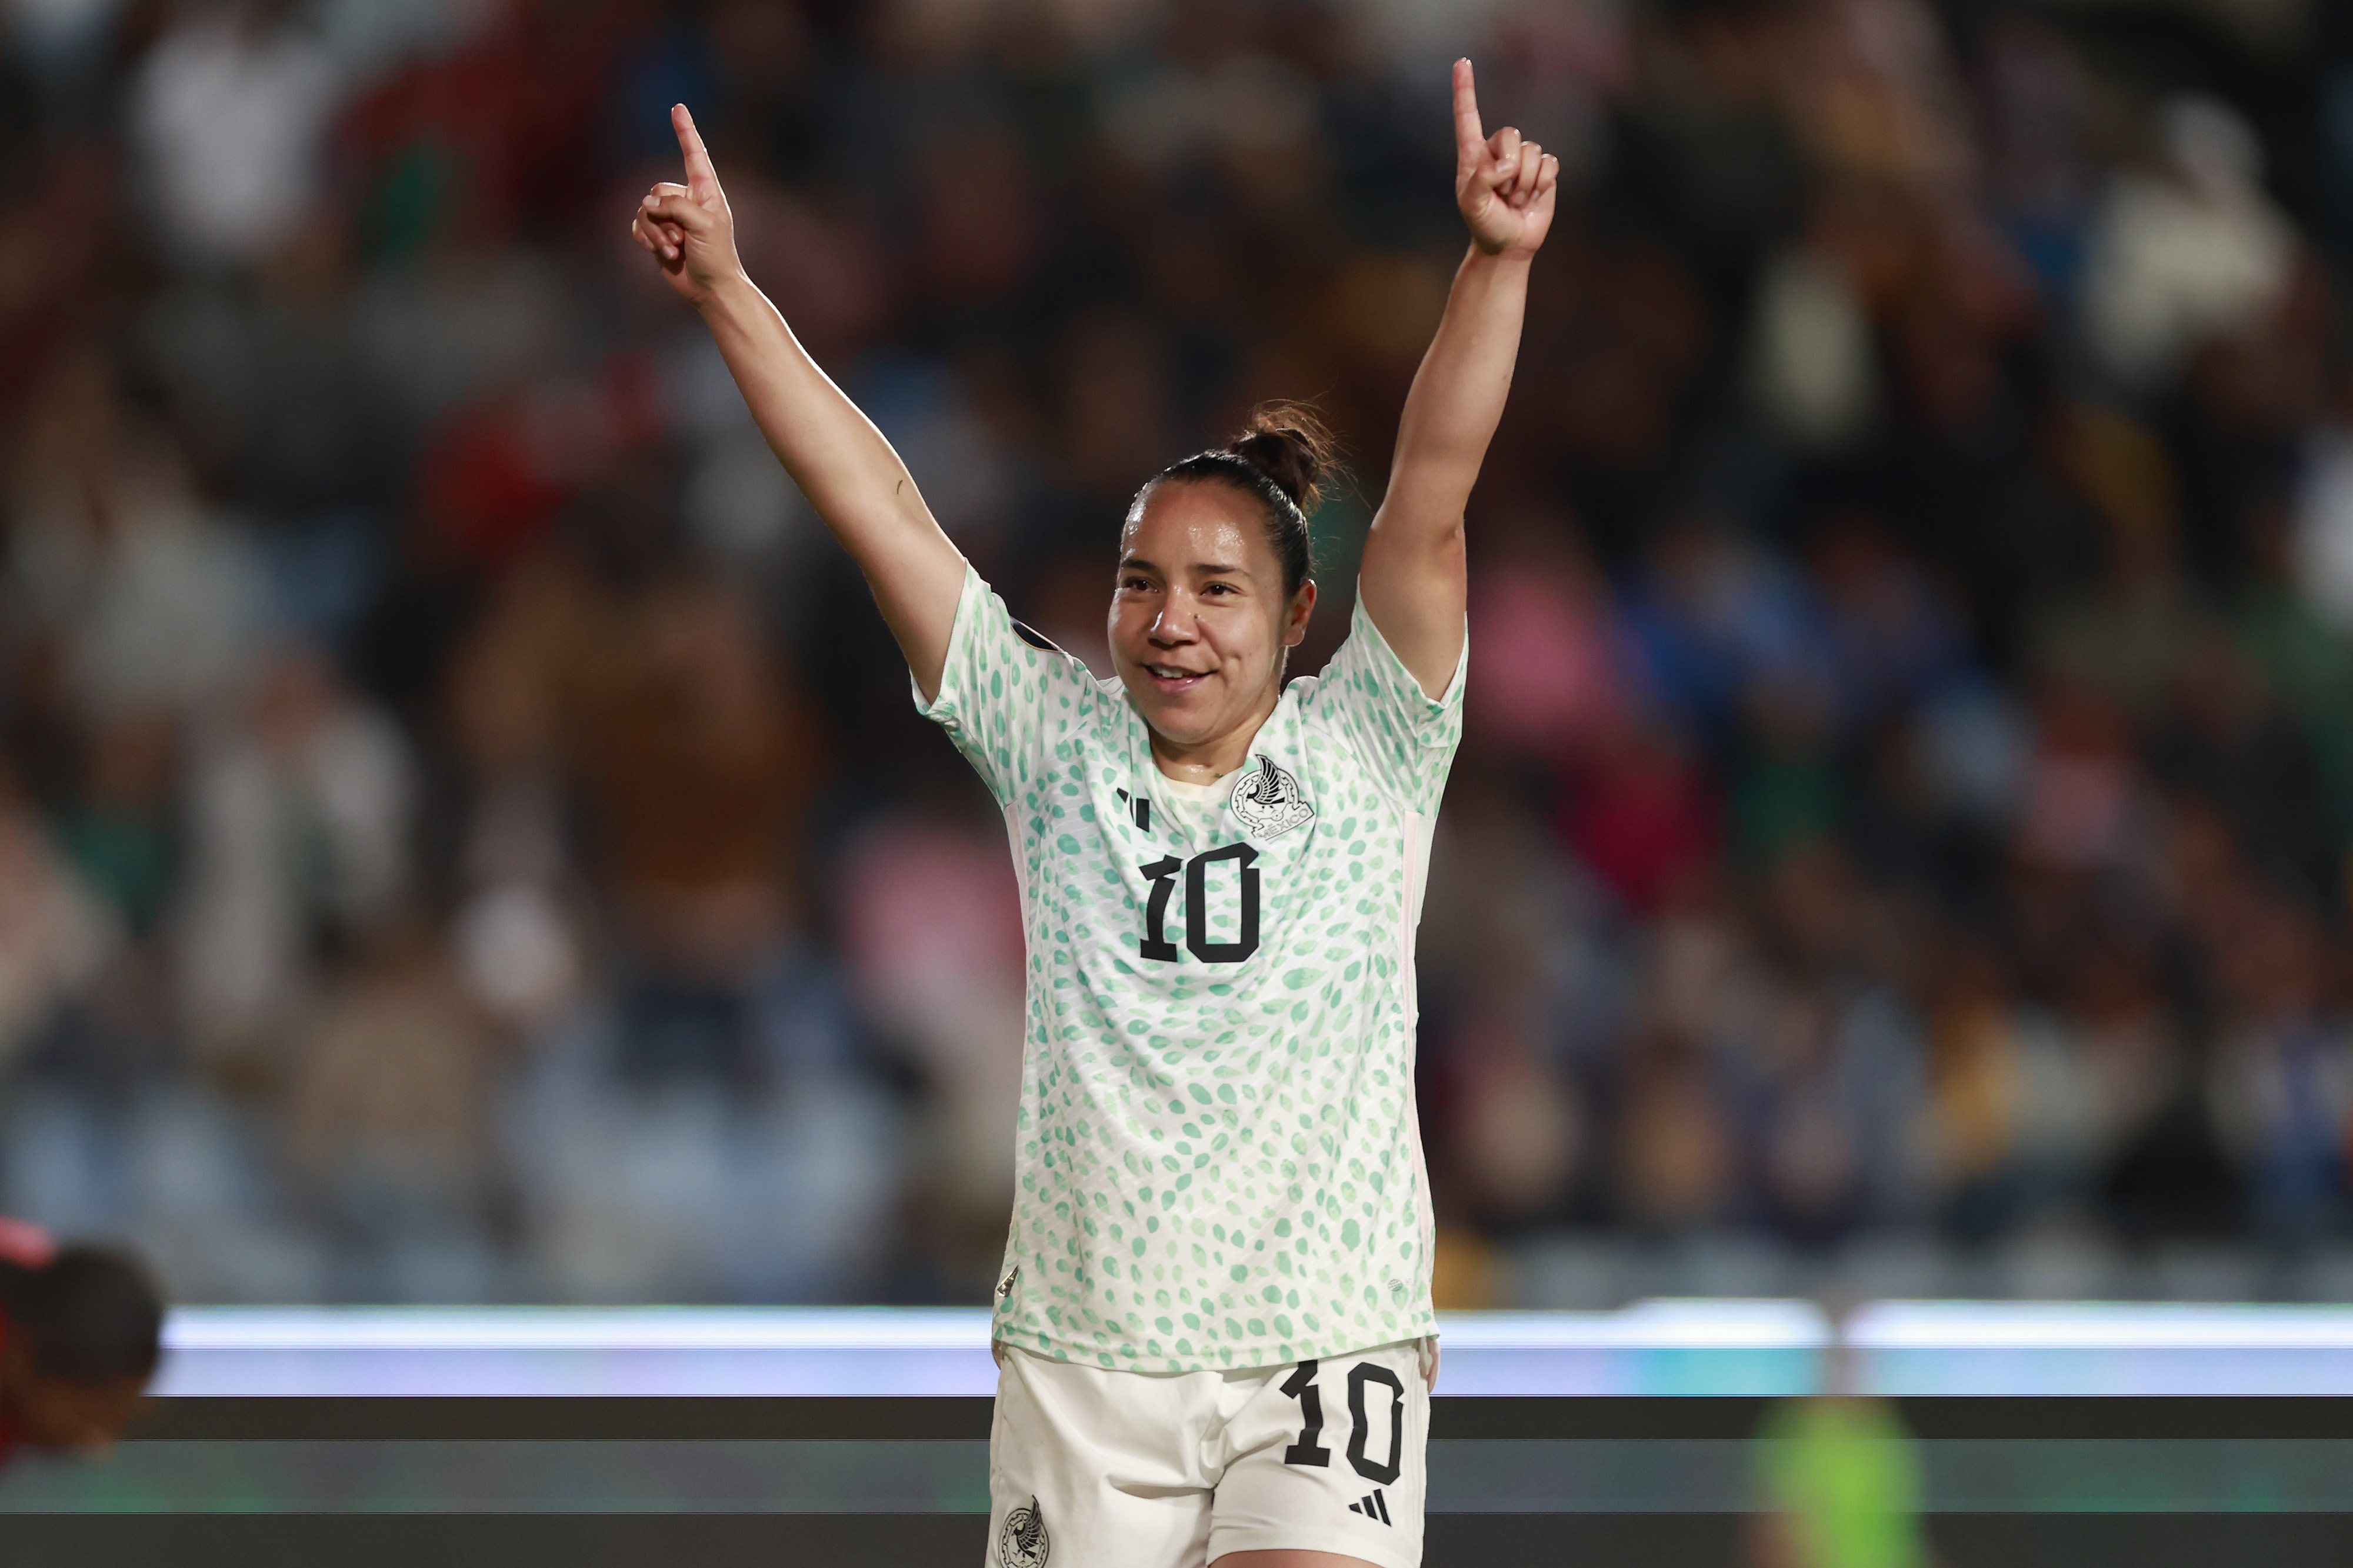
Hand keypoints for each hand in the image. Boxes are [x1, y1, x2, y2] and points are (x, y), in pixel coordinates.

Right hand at [631, 104, 743, 305]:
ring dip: (657, 232)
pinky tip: (664, 254)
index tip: (678, 107)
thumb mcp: (703, 224)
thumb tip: (649, 206)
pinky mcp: (657, 235)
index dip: (685, 131)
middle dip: (664, 216)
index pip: (694, 155)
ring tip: (675, 249)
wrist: (710, 288)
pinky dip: (648, 240)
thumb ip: (676, 205)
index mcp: (706, 191)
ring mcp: (670, 218)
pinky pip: (638, 226)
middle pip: (657, 191)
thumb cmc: (717, 256)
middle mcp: (687, 200)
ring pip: (645, 210)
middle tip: (682, 238)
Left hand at [1453, 59, 1558, 259]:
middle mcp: (1497, 152)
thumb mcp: (1473, 205)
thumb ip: (1482, 180)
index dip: (1465, 90)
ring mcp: (1521, 160)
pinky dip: (1542, 183)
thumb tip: (1504, 166)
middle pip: (1511, 135)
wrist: (1510, 246)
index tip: (1462, 62)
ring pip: (1532, 152)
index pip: (1468, 117)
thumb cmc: (1485, 226)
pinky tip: (1532, 197)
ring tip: (1515, 200)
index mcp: (1473, 156)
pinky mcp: (1543, 171)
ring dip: (1525, 182)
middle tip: (1503, 194)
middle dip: (1510, 167)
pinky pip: (1550, 163)